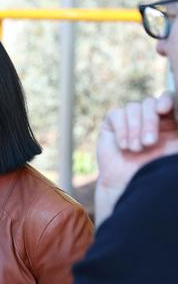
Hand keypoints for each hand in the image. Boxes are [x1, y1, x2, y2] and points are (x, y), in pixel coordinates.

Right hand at [95, 92, 177, 224]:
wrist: (129, 186)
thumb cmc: (156, 172)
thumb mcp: (175, 150)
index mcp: (169, 121)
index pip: (167, 98)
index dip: (165, 100)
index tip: (164, 111)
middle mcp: (149, 118)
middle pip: (149, 103)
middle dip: (150, 123)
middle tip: (149, 144)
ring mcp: (129, 120)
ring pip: (133, 107)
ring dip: (135, 129)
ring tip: (136, 149)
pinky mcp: (112, 124)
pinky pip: (116, 114)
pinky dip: (122, 130)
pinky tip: (124, 146)